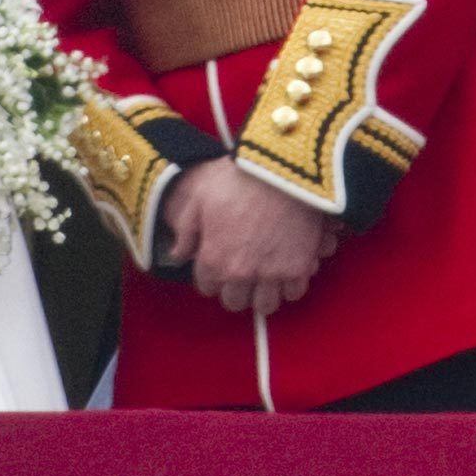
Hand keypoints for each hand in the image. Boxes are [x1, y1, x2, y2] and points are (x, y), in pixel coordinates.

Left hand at [162, 159, 329, 315]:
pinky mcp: (299, 268)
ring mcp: (271, 273)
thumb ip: (186, 231)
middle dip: (236, 289)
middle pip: (235, 302)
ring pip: (265, 305)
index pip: (207, 288)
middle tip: (243, 272)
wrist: (281, 170)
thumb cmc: (238, 179)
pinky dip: (290, 285)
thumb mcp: (200, 197)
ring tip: (265, 276)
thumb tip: (176, 255)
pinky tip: (287, 270)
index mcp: (213, 259)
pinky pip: (294, 293)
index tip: (220, 264)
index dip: (212, 276)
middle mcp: (240, 273)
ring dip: (263, 293)